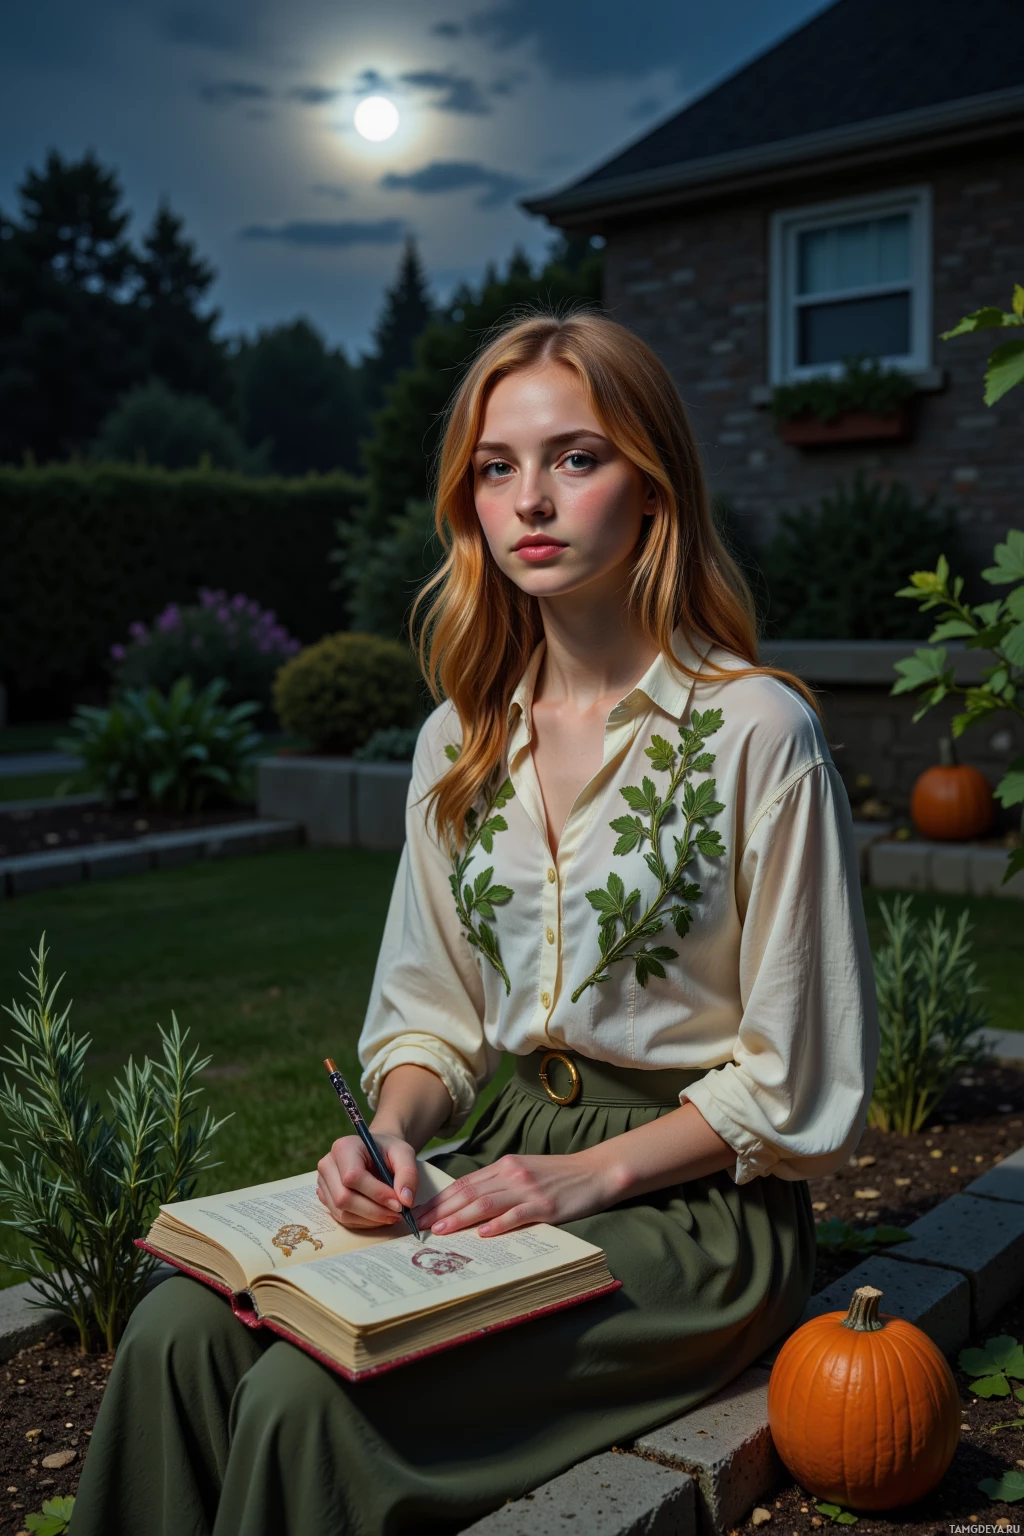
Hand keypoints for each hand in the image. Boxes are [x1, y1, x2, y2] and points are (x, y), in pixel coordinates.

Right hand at [316, 1132, 418, 1229]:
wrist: (376, 1152)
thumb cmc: (388, 1151)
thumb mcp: (404, 1154)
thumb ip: (408, 1174)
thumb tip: (406, 1201)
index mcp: (344, 1147)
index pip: (352, 1177)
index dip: (376, 1194)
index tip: (399, 1204)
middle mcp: (328, 1165)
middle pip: (343, 1198)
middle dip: (374, 1211)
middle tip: (397, 1214)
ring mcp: (323, 1183)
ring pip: (342, 1212)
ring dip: (369, 1219)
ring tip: (391, 1215)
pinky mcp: (326, 1198)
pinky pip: (341, 1218)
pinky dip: (363, 1222)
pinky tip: (378, 1215)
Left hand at [413, 1151, 616, 1238]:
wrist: (594, 1172)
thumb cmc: (558, 1176)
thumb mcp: (524, 1172)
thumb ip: (498, 1183)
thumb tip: (467, 1202)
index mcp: (504, 1166)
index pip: (464, 1184)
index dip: (439, 1199)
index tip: (419, 1214)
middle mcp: (511, 1174)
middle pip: (468, 1193)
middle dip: (440, 1210)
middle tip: (418, 1226)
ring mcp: (528, 1190)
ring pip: (486, 1203)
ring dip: (459, 1218)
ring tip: (440, 1231)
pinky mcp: (545, 1206)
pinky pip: (516, 1215)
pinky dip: (497, 1225)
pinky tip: (482, 1234)